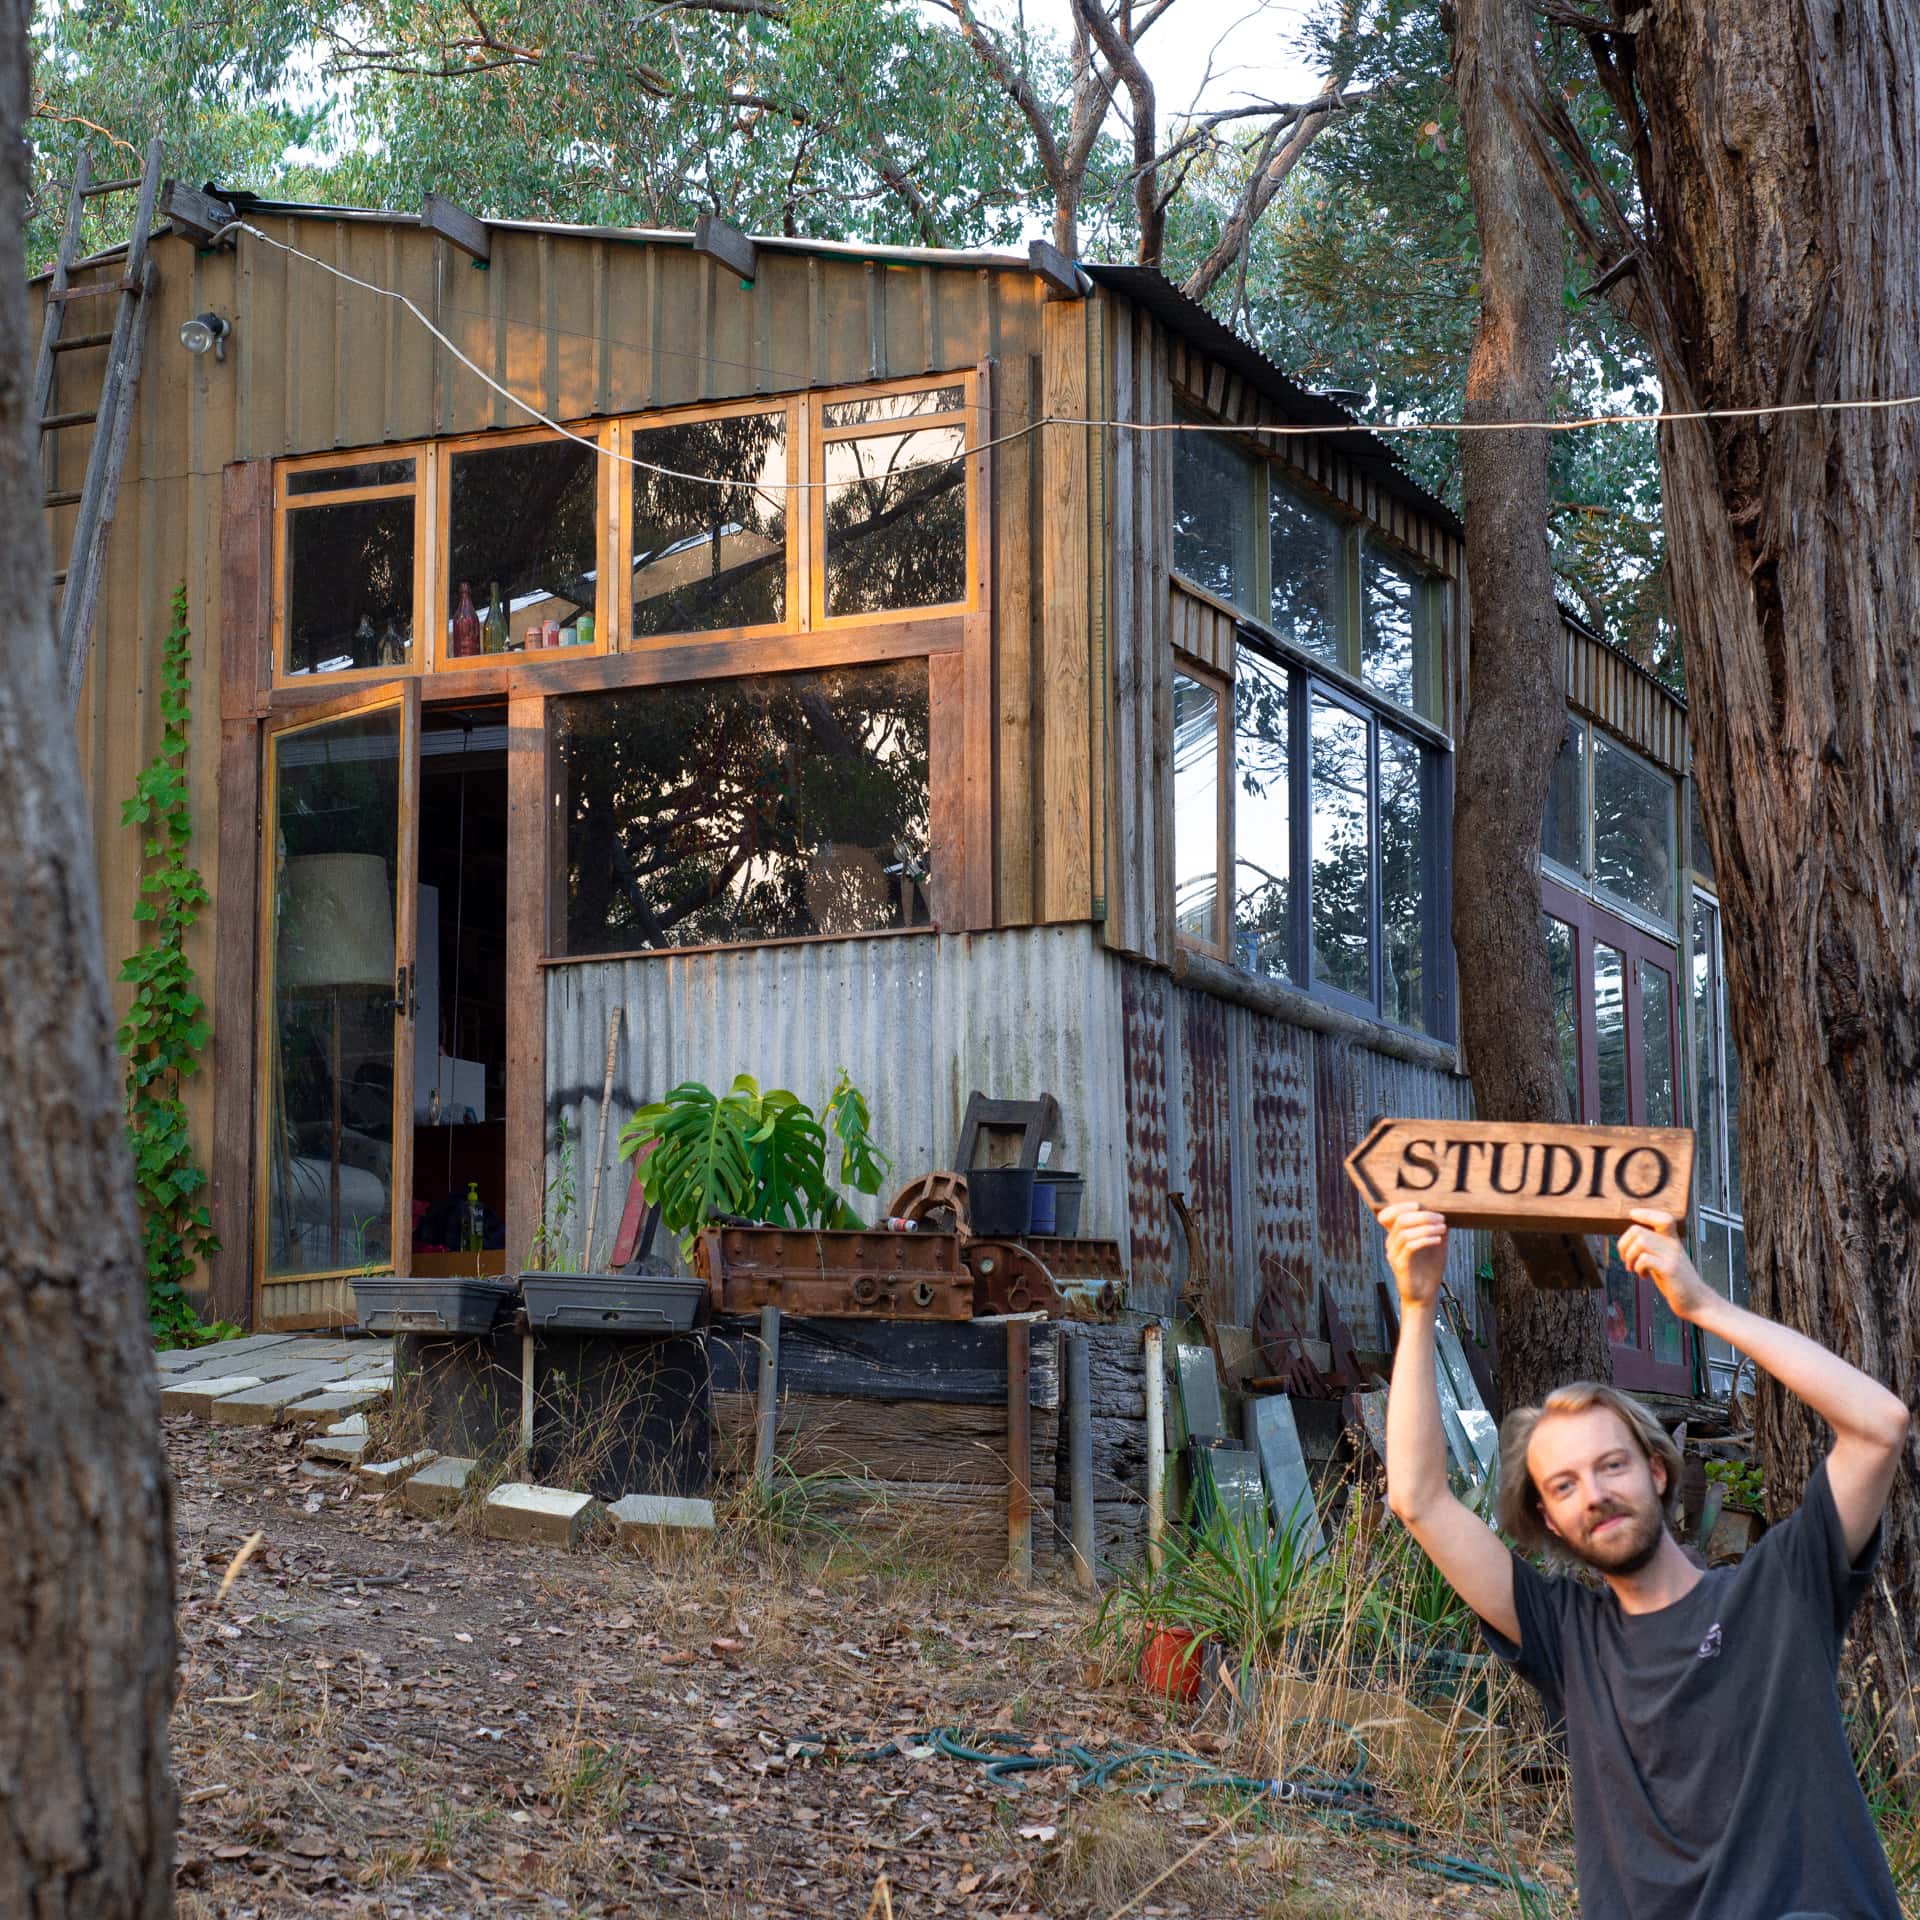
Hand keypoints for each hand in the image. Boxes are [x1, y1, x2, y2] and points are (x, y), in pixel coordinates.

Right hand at [1377, 1202, 1447, 1310]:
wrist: (1424, 1296)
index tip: (1421, 1205)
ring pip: (1405, 1232)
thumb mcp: (1435, 1245)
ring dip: (1427, 1227)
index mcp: (1396, 1236)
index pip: (1389, 1214)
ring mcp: (1394, 1254)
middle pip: (1401, 1220)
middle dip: (1423, 1215)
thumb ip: (1436, 1229)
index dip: (1402, 1206)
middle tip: (1441, 1218)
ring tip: (1442, 1229)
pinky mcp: (1400, 1265)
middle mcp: (1391, 1243)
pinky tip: (1438, 1240)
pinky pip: (1410, 1246)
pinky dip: (1425, 1239)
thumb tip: (1443, 1213)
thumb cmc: (1429, 1270)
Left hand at [1617, 1208, 1717, 1322]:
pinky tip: (1643, 1277)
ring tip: (1633, 1269)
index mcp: (1672, 1241)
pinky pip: (1645, 1259)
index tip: (1632, 1214)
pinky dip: (1638, 1267)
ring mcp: (1672, 1257)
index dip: (1646, 1213)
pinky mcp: (1670, 1270)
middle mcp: (1673, 1245)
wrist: (1697, 1302)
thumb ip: (1653, 1249)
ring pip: (1640, 1242)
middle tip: (1626, 1260)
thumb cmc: (1677, 1282)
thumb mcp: (1665, 1260)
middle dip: (1623, 1245)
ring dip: (1629, 1257)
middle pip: (1638, 1231)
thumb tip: (1629, 1242)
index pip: (1663, 1218)